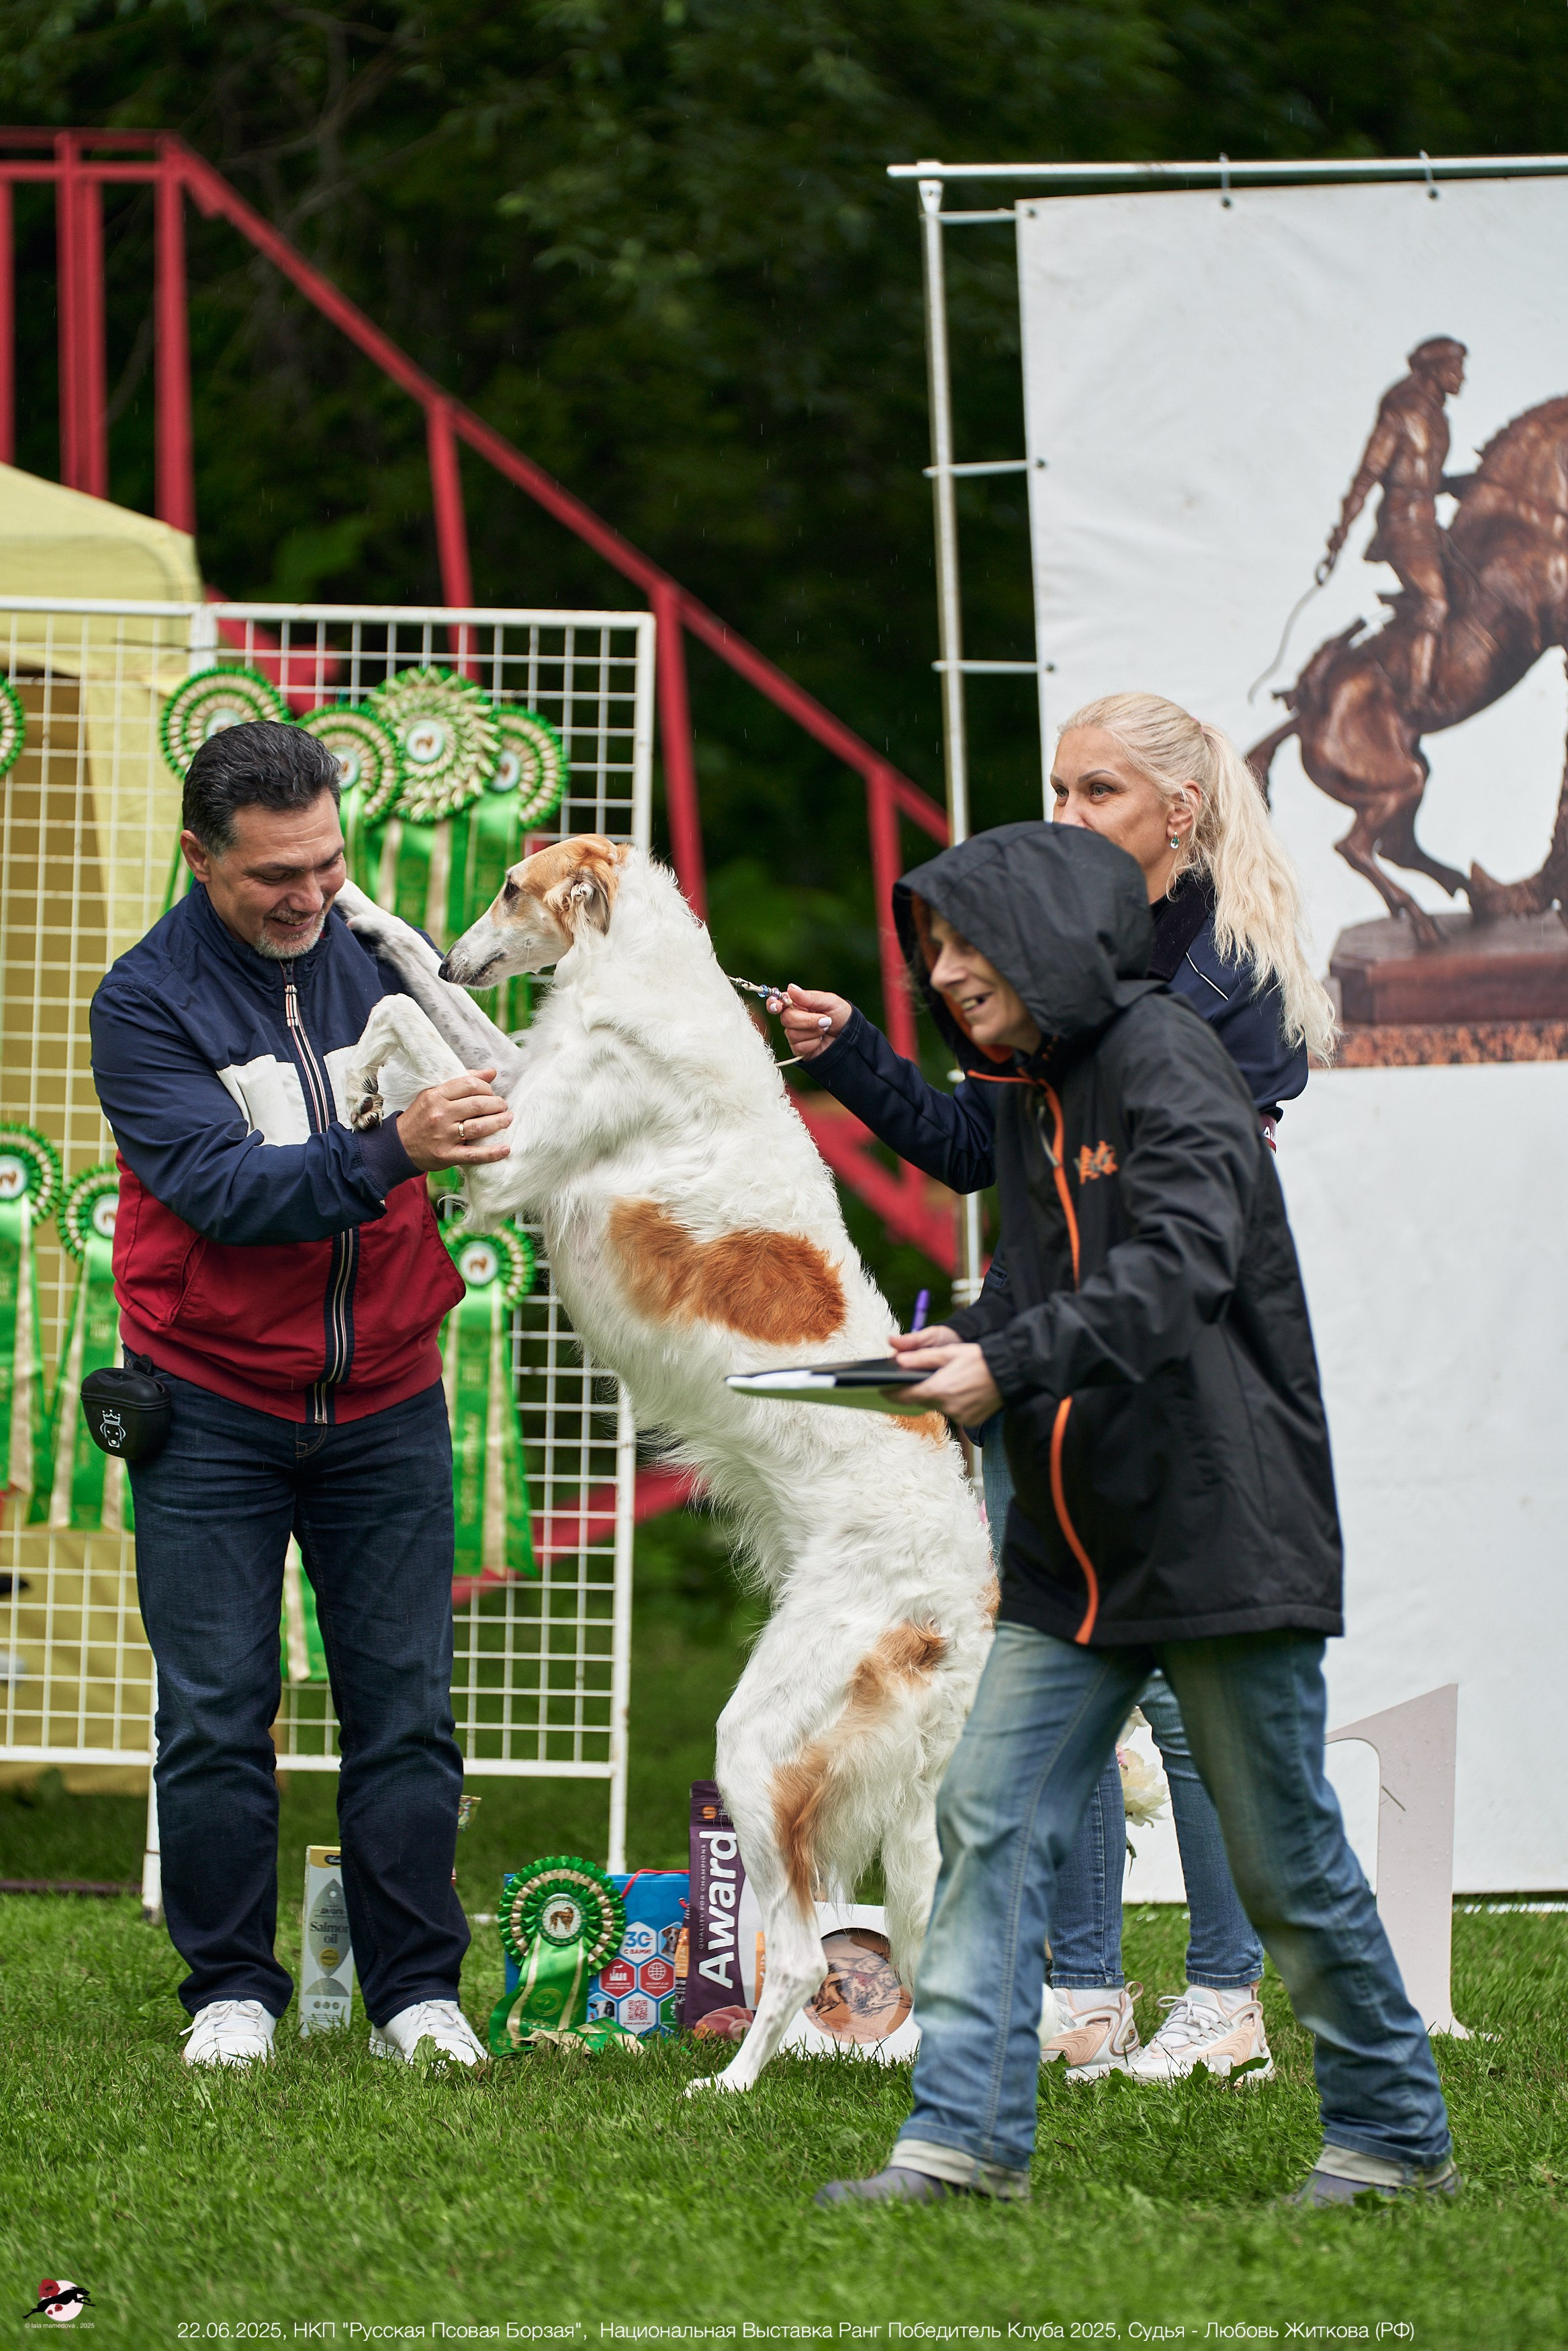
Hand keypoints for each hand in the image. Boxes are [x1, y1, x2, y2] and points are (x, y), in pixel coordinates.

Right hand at [397, 1067, 512, 1171]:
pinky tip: (506, 1149)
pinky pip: (474, 1154)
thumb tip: (491, 1072)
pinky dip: (492, 1153)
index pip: (470, 1085)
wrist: (398, 1145)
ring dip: (499, 1122)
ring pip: (479, 1127)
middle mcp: (440, 1114)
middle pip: (478, 1105)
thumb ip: (462, 1083)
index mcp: (436, 1096)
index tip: (491, 1093)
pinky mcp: (446, 1155)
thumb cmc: (421, 1117)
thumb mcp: (434, 1094)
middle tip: (503, 1106)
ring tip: (508, 1120)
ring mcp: (444, 1136)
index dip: (487, 1087)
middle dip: (497, 1104)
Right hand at [765, 984, 851, 1063]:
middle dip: (807, 1020)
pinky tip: (820, 1041)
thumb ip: (810, 997)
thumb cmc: (841, 1016)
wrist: (851, 1038)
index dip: (774, 1004)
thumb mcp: (830, 1001)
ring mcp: (795, 1034)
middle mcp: (794, 1018)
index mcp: (798, 1003)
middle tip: (826, 1020)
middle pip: (786, 1019)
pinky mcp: (799, 1049)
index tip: (777, 1006)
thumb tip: (790, 988)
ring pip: (792, 1033)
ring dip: (813, 1031)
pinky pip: (798, 1047)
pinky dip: (813, 1043)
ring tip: (825, 1029)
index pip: (777, 1002)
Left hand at [888, 1326, 1002, 1423]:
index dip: (892, 1393)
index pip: (906, 1396)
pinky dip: (952, 1403)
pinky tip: (959, 1391)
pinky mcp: (971, 1421)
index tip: (882, 1390)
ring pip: (938, 1407)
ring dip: (936, 1397)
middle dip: (915, 1393)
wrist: (1011, 1371)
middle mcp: (948, 1407)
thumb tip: (898, 1361)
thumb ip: (921, 1358)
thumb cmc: (979, 1358)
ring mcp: (961, 1416)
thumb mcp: (949, 1352)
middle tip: (909, 1383)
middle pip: (922, 1402)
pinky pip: (954, 1413)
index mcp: (939, 1389)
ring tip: (943, 1382)